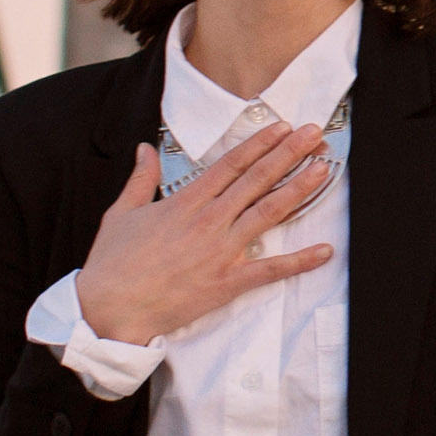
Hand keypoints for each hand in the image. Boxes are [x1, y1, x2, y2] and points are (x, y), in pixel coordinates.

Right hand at [74, 121, 339, 345]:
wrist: (110, 308)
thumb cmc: (112, 263)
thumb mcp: (121, 212)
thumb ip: (140, 179)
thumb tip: (145, 148)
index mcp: (185, 202)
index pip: (231, 165)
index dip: (259, 144)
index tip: (282, 127)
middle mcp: (209, 221)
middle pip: (256, 180)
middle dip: (288, 154)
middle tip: (314, 134)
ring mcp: (221, 251)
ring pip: (267, 213)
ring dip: (298, 189)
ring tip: (323, 170)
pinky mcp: (228, 282)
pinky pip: (270, 270)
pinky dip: (299, 261)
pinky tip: (325, 250)